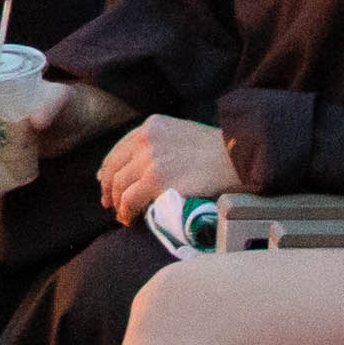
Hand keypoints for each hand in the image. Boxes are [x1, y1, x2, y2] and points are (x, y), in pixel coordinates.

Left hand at [93, 113, 242, 219]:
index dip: (109, 170)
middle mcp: (146, 138)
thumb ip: (158, 145)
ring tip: (123, 215)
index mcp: (152, 125)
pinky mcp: (157, 180)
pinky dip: (126, 211)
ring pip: (119, 185)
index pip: (119, 149)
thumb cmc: (216, 151)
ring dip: (118, 204)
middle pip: (114, 167)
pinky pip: (130, 199)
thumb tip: (136, 168)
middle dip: (108, 188)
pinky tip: (129, 218)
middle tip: (110, 204)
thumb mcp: (181, 134)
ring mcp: (150, 159)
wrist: (236, 157)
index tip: (107, 183)